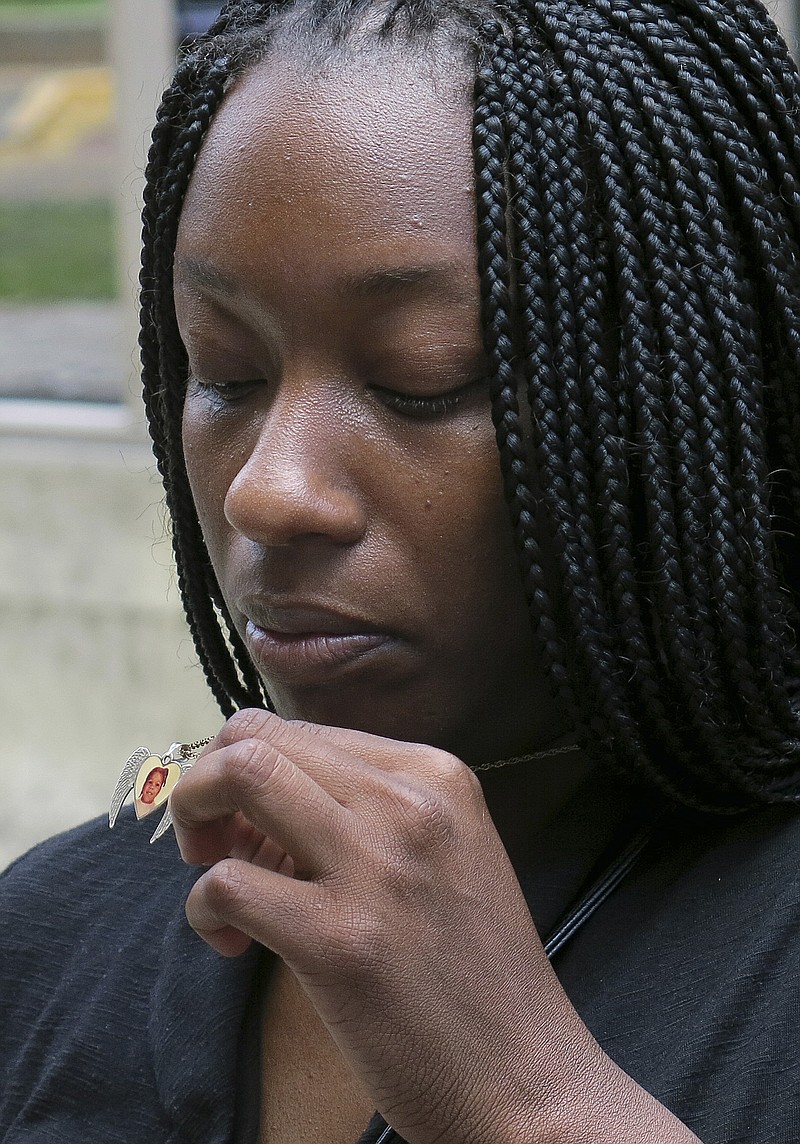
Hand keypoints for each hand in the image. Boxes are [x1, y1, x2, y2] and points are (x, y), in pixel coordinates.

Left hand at [170, 709, 700, 1143]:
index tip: (252, 829)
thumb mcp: (445, 853)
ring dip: (195, 818)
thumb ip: (370, 809)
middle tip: (211, 845)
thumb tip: (268, 793)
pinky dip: (203, 908)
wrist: (527, 1079)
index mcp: (437, 773)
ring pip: (241, 774)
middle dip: (208, 782)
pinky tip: (231, 945)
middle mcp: (410, 801)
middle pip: (259, 736)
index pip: (301, 729)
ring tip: (213, 875)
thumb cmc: (474, 972)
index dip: (253, 770)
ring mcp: (377, 865)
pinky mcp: (340, 939)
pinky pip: (227, 881)